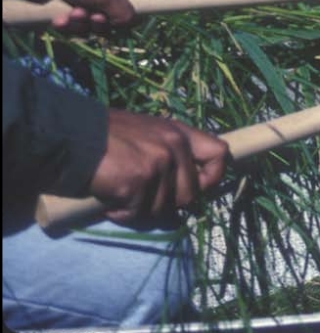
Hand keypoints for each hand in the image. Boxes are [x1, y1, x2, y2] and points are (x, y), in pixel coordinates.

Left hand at [48, 0, 146, 32]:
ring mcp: (90, 0)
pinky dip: (68, 25)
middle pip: (115, 20)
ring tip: (71, 14)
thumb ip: (125, 14)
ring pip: (93, 25)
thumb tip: (128, 24)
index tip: (121, 19)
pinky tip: (59, 20)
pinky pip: (76, 24)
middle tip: (91, 16)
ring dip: (82, 25)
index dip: (133, 16)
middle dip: (100, 23)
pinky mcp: (71, 6)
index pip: (141, 3)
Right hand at [89, 109, 229, 223]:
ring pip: (163, 209)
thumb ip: (170, 151)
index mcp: (179, 133)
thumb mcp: (148, 132)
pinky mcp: (139, 183)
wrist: (71, 136)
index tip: (199, 188)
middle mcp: (174, 146)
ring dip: (140, 209)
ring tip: (120, 193)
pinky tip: (109, 200)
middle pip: (190, 194)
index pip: (220, 153)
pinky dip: (121, 213)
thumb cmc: (106, 136)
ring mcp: (158, 164)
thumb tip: (188, 184)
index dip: (213, 176)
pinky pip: (138, 213)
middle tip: (142, 197)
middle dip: (167, 203)